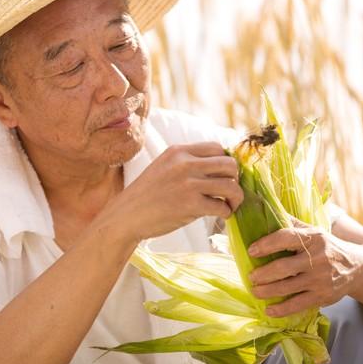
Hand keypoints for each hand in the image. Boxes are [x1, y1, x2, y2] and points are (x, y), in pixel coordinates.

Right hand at [101, 142, 243, 241]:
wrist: (126, 215)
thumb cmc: (146, 194)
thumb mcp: (164, 166)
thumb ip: (187, 162)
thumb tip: (219, 166)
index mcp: (178, 151)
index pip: (217, 147)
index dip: (226, 162)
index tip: (224, 175)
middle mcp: (185, 164)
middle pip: (229, 164)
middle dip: (235, 179)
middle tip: (230, 191)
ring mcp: (188, 184)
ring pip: (230, 185)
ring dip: (235, 198)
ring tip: (230, 205)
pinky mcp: (190, 205)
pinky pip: (221, 206)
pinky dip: (226, 212)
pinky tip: (220, 215)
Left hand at [247, 217, 362, 316]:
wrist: (358, 267)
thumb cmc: (327, 247)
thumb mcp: (314, 231)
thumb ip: (291, 223)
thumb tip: (265, 210)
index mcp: (313, 238)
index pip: (286, 238)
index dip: (266, 244)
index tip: (251, 250)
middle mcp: (317, 258)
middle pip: (283, 267)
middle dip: (263, 273)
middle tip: (251, 276)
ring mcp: (320, 279)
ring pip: (287, 287)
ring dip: (267, 291)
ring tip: (255, 291)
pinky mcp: (322, 296)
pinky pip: (298, 304)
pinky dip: (281, 309)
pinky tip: (269, 310)